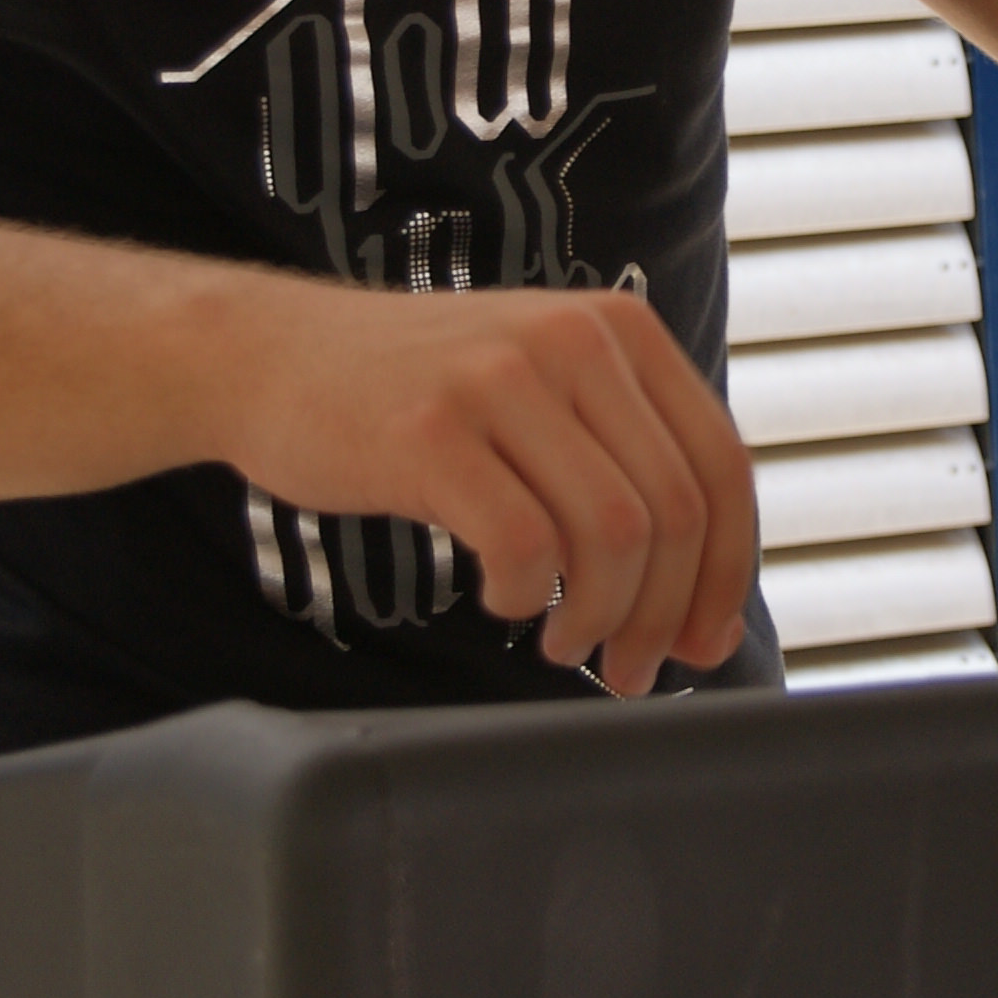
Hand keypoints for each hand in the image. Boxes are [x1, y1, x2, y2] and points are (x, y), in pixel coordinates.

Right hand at [223, 276, 757, 695]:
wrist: (271, 354)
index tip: (702, 640)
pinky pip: (522, 545)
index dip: (727, 572)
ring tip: (564, 642)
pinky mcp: (428, 431)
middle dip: (664, 616)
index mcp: (618, 330)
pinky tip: (501, 598)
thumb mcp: (541, 394)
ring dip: (598, 617)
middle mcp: (571, 339)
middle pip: (676, 512)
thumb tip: (704, 616)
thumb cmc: (414, 396)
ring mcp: (499, 380)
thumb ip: (624, 472)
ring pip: (613, 534)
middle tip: (628, 668)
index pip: (723, 465)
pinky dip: (525, 597)